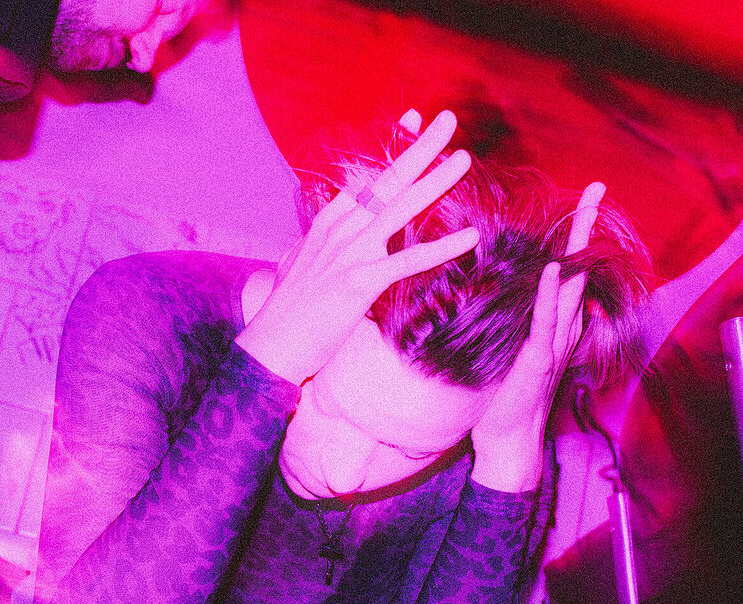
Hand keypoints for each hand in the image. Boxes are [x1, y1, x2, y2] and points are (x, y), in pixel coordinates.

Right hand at [236, 109, 480, 385]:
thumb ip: (318, 245)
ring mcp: (350, 253)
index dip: (393, 146)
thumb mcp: (300, 264)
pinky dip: (443, 247)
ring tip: (463, 159)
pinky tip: (471, 237)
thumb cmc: (287, 312)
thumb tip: (322, 236)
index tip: (415, 119)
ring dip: (435, 182)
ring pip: (400, 208)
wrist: (271, 346)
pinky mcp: (360, 282)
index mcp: (327, 223)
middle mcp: (339, 230)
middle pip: (387, 180)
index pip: (367, 176)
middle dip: (420, 147)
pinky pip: (409, 260)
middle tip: (448, 120)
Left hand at [470, 181, 603, 491]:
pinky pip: (546, 321)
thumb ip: (501, 315)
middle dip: (585, 227)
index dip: (573, 232)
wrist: (508, 442)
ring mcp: (553, 341)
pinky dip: (550, 295)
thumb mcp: (500, 345)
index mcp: (551, 320)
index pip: (563, 267)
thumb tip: (481, 283)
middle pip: (576, 266)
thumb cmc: (499, 396)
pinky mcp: (538, 359)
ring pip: (569, 286)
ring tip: (584, 211)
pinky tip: (552, 269)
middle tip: (596, 187)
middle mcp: (559, 325)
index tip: (581, 196)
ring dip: (576, 249)